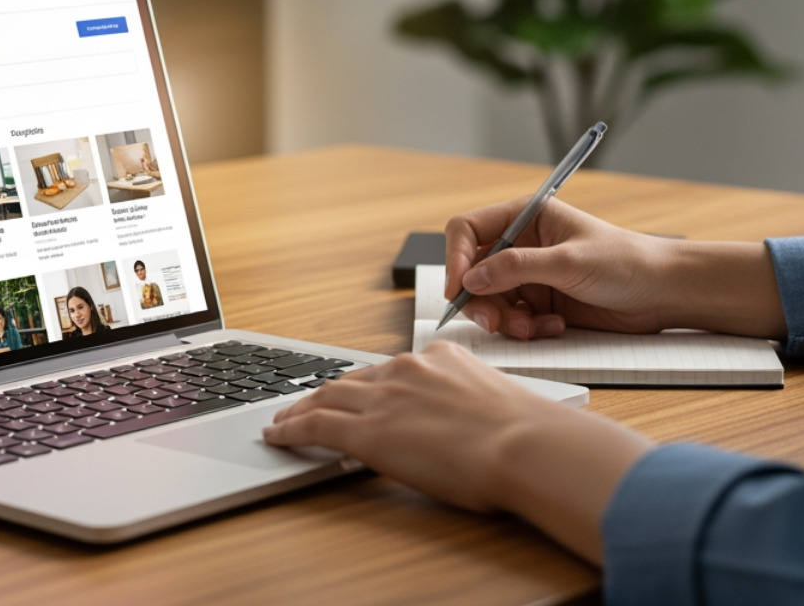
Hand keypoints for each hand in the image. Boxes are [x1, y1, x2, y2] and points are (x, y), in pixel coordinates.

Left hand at [263, 342, 650, 561]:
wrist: (523, 445)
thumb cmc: (525, 435)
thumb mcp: (495, 404)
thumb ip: (468, 405)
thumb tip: (465, 426)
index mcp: (440, 359)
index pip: (390, 370)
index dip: (367, 385)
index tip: (358, 394)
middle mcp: (406, 369)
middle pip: (352, 379)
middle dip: (326, 393)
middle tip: (306, 404)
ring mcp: (383, 397)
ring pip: (326, 397)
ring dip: (300, 409)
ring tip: (284, 420)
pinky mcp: (366, 430)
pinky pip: (316, 424)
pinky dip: (291, 428)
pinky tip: (278, 435)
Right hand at [446, 197, 676, 338]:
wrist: (662, 293)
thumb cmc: (626, 261)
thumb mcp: (569, 261)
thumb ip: (518, 268)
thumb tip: (472, 278)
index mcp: (526, 217)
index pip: (468, 230)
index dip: (456, 258)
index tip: (458, 289)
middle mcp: (522, 244)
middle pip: (473, 271)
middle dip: (480, 299)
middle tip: (493, 323)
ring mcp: (531, 276)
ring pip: (490, 300)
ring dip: (505, 319)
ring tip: (533, 328)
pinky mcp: (541, 303)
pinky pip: (512, 320)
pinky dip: (525, 329)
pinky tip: (554, 326)